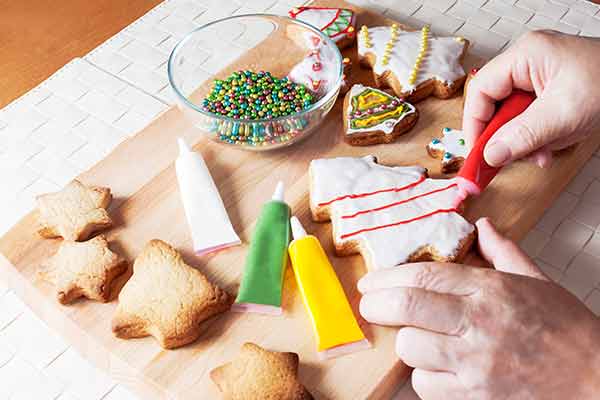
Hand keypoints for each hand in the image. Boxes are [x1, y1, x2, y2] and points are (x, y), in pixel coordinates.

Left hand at [358, 218, 599, 399]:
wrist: (595, 379)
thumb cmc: (565, 329)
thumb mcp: (535, 281)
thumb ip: (502, 252)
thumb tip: (481, 227)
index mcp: (491, 290)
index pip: (425, 275)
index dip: (388, 276)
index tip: (371, 282)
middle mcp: (479, 323)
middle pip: (408, 306)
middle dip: (377, 305)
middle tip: (371, 305)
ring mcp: (475, 363)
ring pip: (411, 347)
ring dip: (405, 342)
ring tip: (415, 337)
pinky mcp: (474, 396)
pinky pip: (425, 385)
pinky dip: (422, 376)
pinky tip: (435, 367)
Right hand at [463, 31, 599, 167]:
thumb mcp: (563, 115)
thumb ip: (522, 136)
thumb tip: (490, 155)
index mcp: (525, 55)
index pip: (481, 91)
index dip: (474, 124)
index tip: (477, 153)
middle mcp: (528, 62)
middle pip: (496, 104)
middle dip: (507, 135)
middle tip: (512, 158)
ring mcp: (540, 75)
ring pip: (514, 115)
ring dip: (526, 139)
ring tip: (545, 152)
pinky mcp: (551, 89)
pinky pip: (531, 116)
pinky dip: (540, 135)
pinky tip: (554, 144)